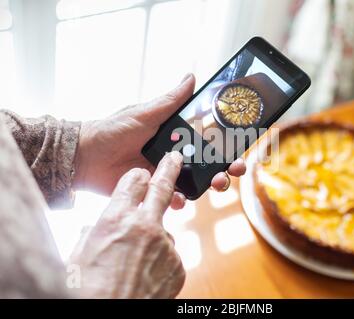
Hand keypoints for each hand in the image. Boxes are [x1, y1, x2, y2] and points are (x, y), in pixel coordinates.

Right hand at [70, 152, 184, 297]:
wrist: (110, 314)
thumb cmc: (86, 288)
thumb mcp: (78, 255)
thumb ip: (91, 235)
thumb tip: (92, 228)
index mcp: (116, 218)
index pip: (132, 182)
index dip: (137, 176)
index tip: (142, 173)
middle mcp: (145, 226)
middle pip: (162, 188)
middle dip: (169, 169)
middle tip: (175, 158)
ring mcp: (165, 245)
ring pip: (163, 233)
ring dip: (152, 242)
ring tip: (134, 265)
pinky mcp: (177, 265)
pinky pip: (168, 257)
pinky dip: (159, 263)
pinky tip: (144, 277)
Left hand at [74, 74, 245, 208]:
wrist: (85, 157)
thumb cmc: (114, 130)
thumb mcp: (145, 113)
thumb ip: (171, 100)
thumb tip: (191, 76)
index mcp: (176, 137)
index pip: (208, 142)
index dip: (226, 147)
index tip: (239, 149)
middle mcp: (175, 157)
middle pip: (208, 166)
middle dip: (225, 170)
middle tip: (233, 171)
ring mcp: (166, 176)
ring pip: (196, 184)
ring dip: (210, 186)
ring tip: (215, 185)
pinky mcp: (154, 192)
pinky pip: (174, 199)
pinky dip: (180, 201)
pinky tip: (180, 200)